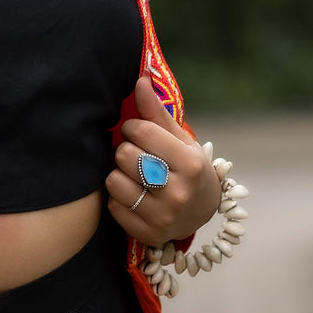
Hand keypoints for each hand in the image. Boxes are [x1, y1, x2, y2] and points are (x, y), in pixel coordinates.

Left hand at [105, 76, 220, 244]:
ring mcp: (162, 217)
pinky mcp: (146, 233)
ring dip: (118, 174)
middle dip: (126, 150)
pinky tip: (134, 194)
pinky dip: (118, 198)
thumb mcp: (179, 139)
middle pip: (124, 155)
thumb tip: (140, 79)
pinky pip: (112, 206)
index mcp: (190, 165)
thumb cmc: (188, 168)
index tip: (137, 132)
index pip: (141, 132)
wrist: (201, 212)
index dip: (132, 127)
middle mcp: (177, 193)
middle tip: (137, 155)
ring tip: (133, 175)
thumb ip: (157, 112)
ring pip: (114, 181)